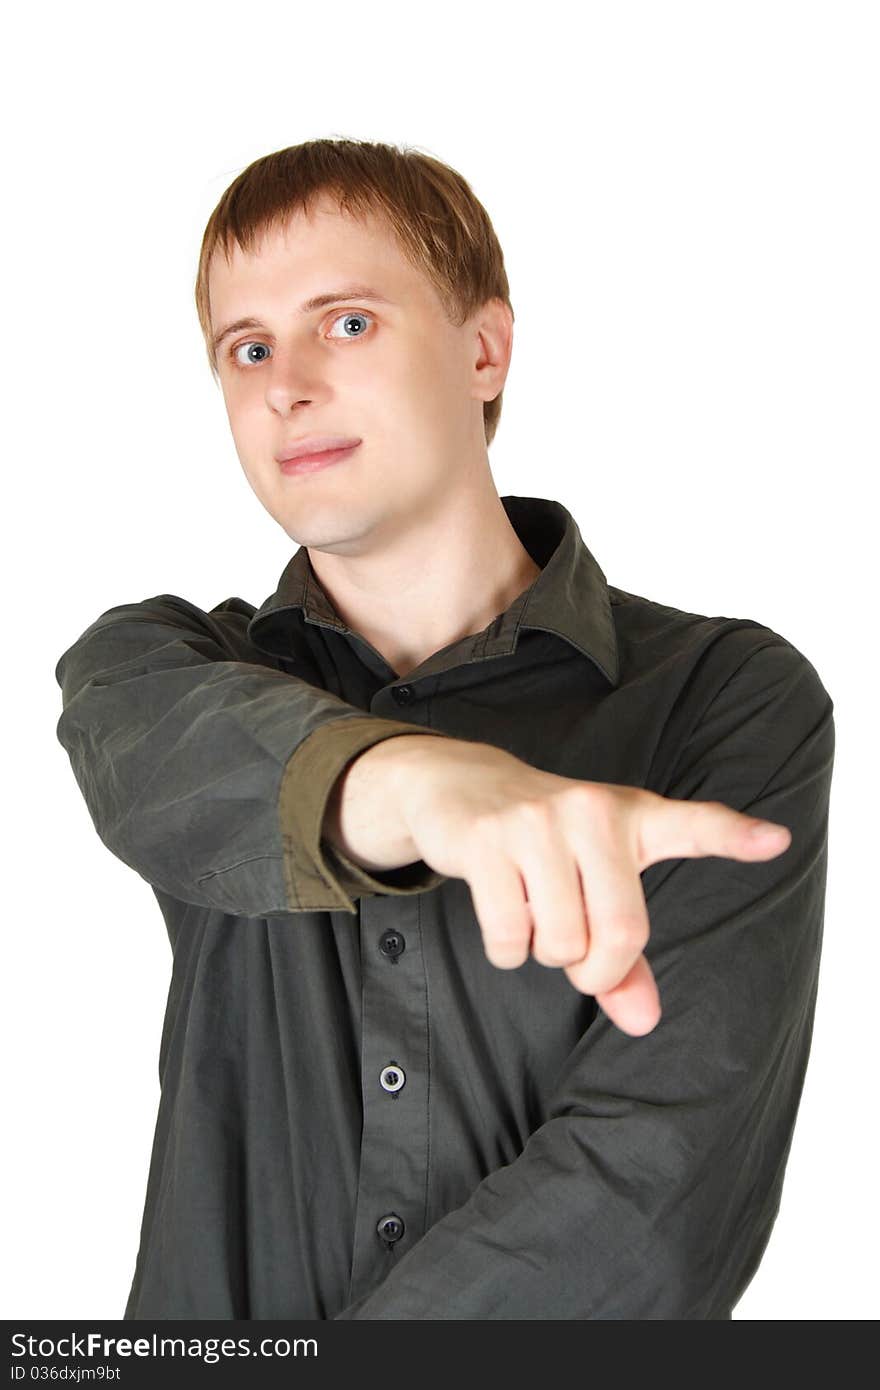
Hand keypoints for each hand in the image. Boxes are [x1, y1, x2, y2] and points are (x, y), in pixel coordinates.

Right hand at [392, 738, 790, 1036]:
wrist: (460, 782)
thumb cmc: (545, 841)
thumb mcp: (594, 881)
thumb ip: (625, 957)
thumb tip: (642, 1022)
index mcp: (632, 816)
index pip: (693, 825)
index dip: (735, 835)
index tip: (776, 841)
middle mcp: (591, 811)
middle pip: (621, 933)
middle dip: (595, 971)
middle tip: (576, 954)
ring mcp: (537, 822)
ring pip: (560, 942)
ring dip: (545, 955)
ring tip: (532, 913)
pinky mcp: (486, 840)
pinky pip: (508, 938)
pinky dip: (506, 950)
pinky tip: (501, 910)